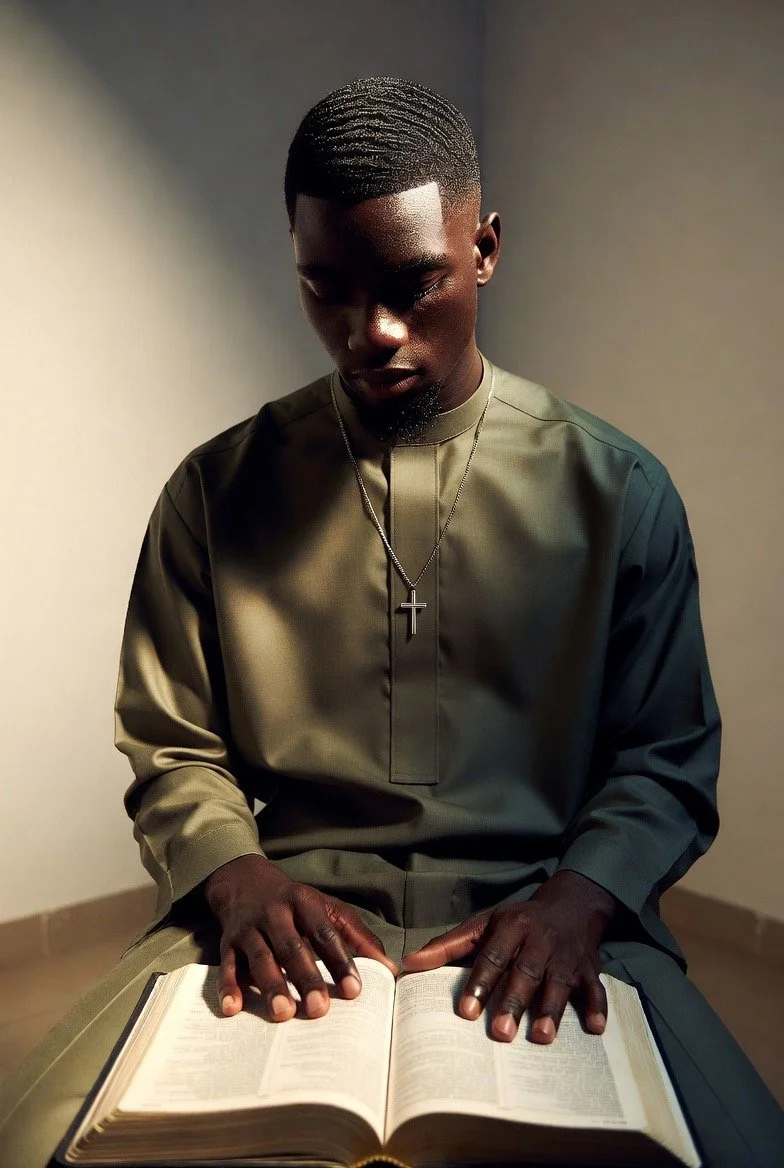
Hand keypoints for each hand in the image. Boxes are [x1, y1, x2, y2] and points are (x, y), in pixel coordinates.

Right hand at [203, 854, 398, 1021]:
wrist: (244, 881)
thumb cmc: (296, 903)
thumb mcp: (327, 909)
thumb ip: (357, 936)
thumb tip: (389, 969)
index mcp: (304, 902)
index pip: (325, 933)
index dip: (341, 962)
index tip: (355, 991)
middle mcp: (275, 913)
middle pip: (293, 947)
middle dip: (306, 978)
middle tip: (319, 1010)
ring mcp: (250, 928)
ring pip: (261, 958)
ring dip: (272, 986)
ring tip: (283, 1014)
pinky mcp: (228, 942)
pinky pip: (227, 965)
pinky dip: (228, 986)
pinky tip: (233, 1009)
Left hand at [401, 870, 614, 1042]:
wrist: (571, 905)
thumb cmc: (519, 921)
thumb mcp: (483, 925)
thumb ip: (448, 946)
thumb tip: (410, 964)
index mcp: (512, 927)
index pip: (493, 956)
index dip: (480, 983)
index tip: (466, 1011)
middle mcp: (541, 940)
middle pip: (526, 972)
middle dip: (514, 1001)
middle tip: (501, 1032)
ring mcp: (567, 956)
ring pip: (560, 982)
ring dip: (552, 1009)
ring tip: (541, 1037)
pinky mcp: (590, 968)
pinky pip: (596, 988)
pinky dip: (597, 1008)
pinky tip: (595, 1029)